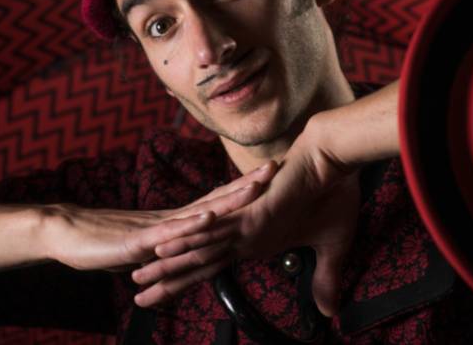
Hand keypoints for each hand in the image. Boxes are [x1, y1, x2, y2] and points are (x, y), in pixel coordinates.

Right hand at [42, 162, 276, 271]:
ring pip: (199, 211)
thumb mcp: (148, 246)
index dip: (243, 188)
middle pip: (216, 198)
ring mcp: (157, 227)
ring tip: (255, 188)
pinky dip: (191, 225)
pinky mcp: (139, 241)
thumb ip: (170, 245)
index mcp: (176, 220)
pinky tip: (209, 218)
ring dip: (228, 199)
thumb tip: (190, 248)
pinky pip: (170, 233)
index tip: (268, 176)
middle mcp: (171, 218)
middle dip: (247, 185)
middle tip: (274, 168)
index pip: (216, 200)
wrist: (64, 234)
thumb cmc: (104, 240)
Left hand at [133, 116, 360, 315]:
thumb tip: (330, 314)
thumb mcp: (331, 247)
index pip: (216, 266)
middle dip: (168, 281)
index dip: (191, 282)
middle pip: (198, 262)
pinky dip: (191, 240)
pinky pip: (215, 229)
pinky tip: (166, 249)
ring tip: (139, 279)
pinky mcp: (249, 212)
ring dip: (168, 264)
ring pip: (198, 248)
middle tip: (139, 297)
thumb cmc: (333, 195)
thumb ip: (325, 279)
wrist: (333, 158)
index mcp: (254, 239)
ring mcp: (243, 222)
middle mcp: (243, 232)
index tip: (166, 296)